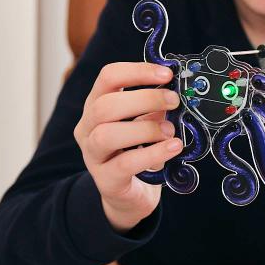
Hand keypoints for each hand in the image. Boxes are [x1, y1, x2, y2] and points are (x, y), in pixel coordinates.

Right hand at [74, 62, 182, 233]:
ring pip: (107, 135)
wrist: (129, 194)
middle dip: (144, 99)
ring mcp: (92, 155)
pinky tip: (173, 148)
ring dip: (145, 129)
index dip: (137, 71)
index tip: (167, 74)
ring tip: (170, 130)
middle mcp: (87, 127)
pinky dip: (153, 153)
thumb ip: (155, 106)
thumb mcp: (146, 122)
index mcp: (96, 104)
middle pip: (105, 105)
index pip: (108, 77)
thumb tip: (176, 90)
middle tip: (173, 100)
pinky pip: (125, 164)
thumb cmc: (137, 150)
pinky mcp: (105, 180)